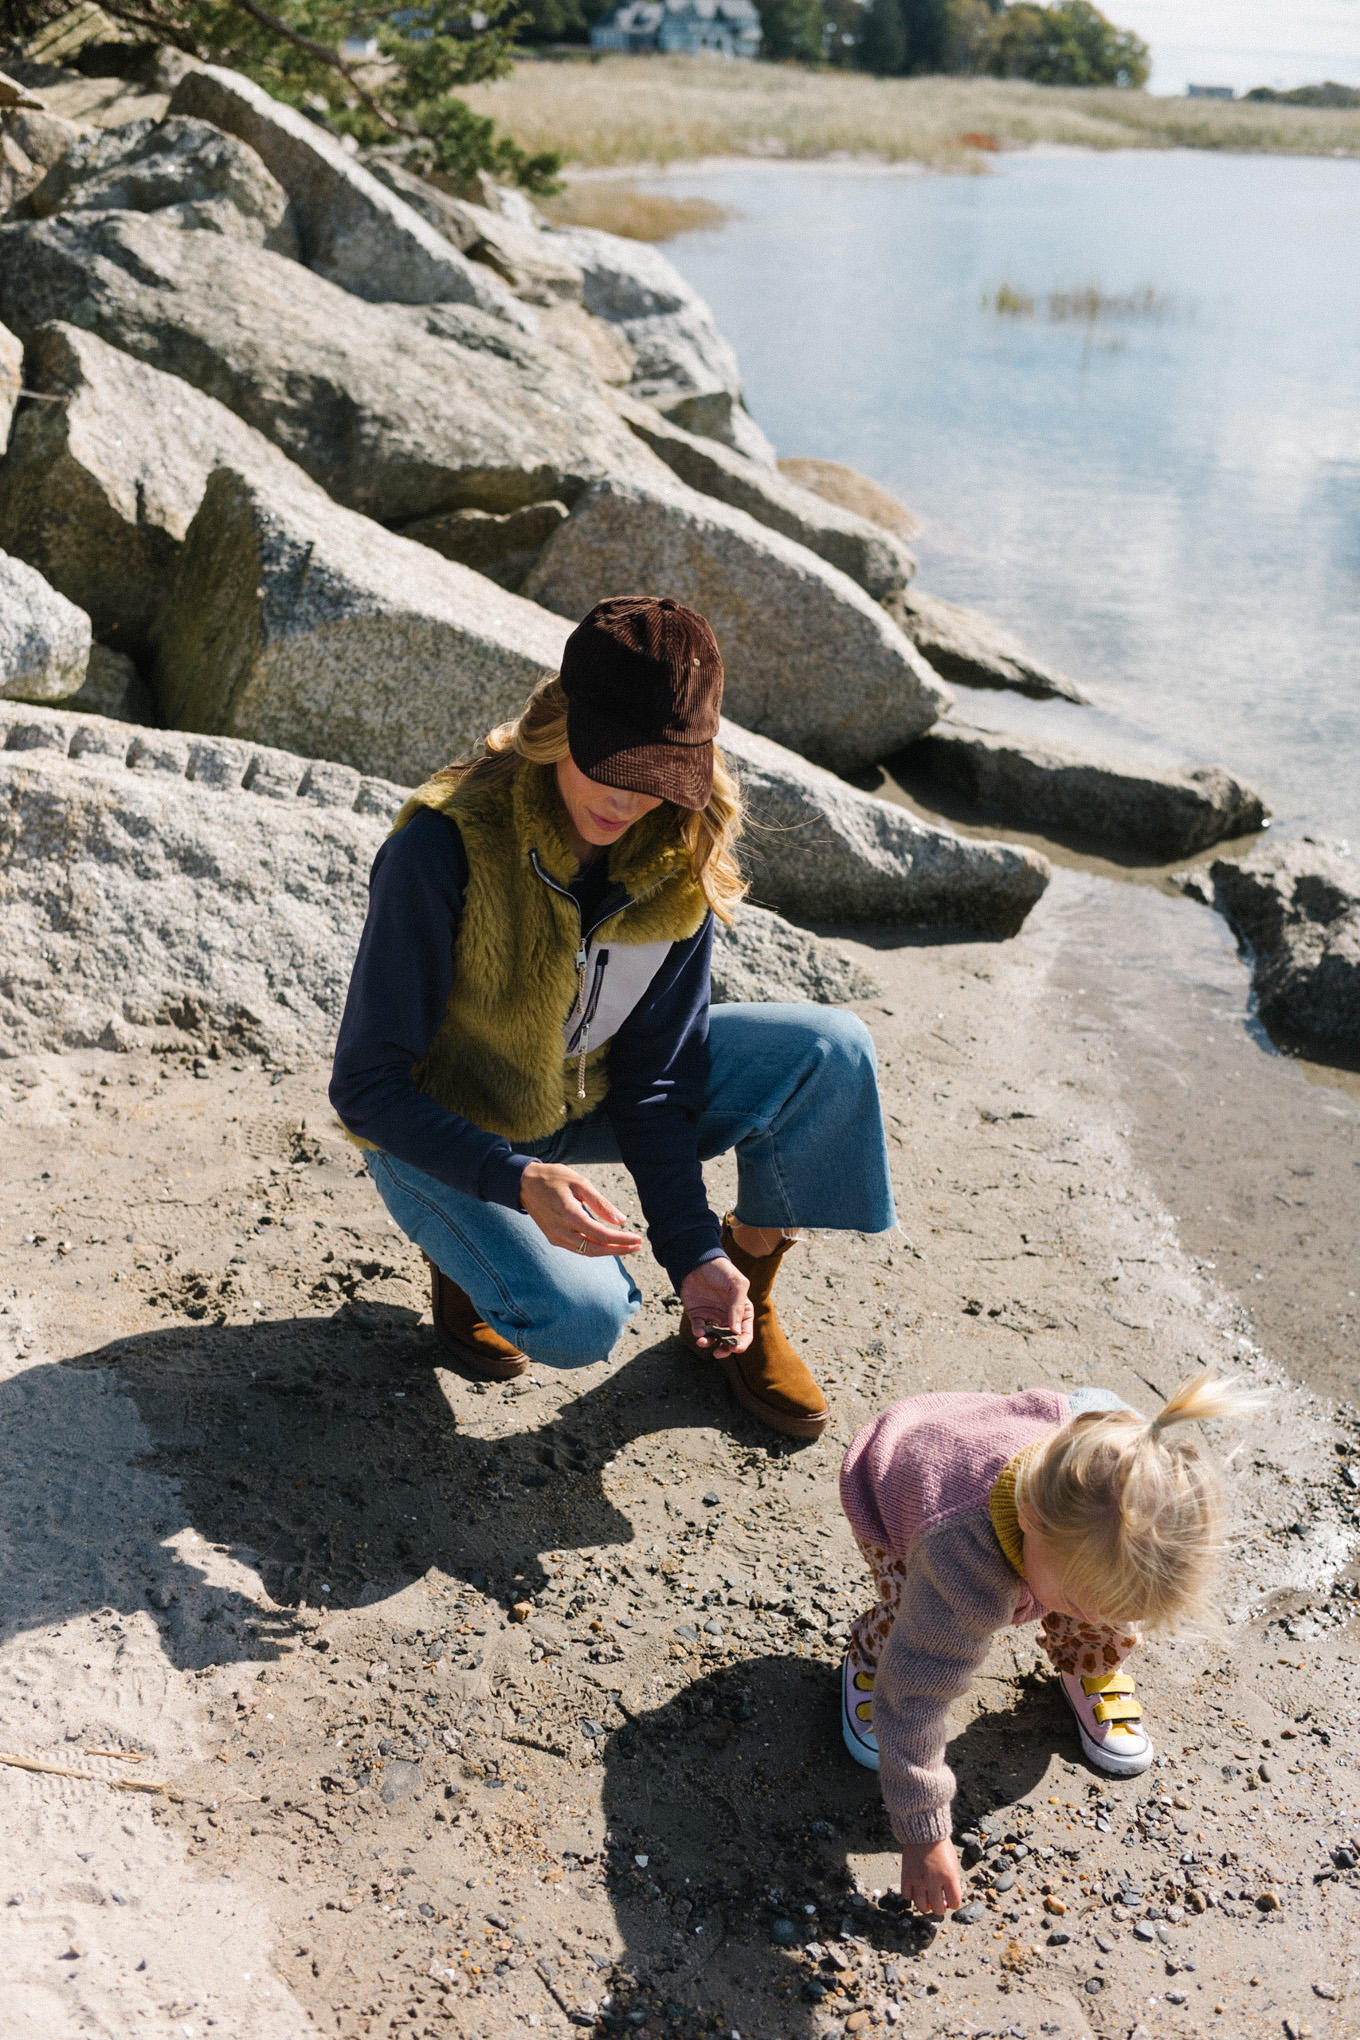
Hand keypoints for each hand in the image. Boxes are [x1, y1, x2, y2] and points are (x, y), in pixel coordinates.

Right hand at [519, 1162, 643, 1257]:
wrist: (523, 1183)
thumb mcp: (580, 1183)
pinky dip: (594, 1248)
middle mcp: (561, 1230)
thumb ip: (601, 1203)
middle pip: (595, 1249)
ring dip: (607, 1251)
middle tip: (637, 1246)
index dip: (622, 1240)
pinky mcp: (553, 1237)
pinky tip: (607, 1243)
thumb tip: (622, 1220)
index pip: (601, 1235)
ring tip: (626, 1246)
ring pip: (586, 1251)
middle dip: (618, 1250)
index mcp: (569, 1215)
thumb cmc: (554, 1178)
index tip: (638, 1240)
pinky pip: (577, 1248)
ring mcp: (555, 1237)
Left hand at [679, 1256, 752, 1354]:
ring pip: (713, 1337)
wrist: (698, 1261)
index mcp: (742, 1310)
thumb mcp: (737, 1284)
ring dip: (709, 1343)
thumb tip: (736, 1331)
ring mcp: (713, 1316)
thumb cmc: (722, 1270)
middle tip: (719, 1353)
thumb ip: (738, 1307)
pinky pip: (699, 1329)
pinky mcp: (697, 1315)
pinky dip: (699, 1333)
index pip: (745, 1332)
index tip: (735, 1347)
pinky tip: (699, 1331)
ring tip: (703, 1342)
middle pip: (729, 1340)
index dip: (742, 1343)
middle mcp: (728, 1316)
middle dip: (725, 1349)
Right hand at [900, 1838, 962, 1916]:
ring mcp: (918, 1879)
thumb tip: (949, 1899)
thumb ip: (953, 1881)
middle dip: (940, 1908)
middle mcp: (933, 1880)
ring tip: (927, 1899)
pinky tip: (915, 1890)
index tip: (951, 1899)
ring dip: (926, 1906)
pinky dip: (911, 1896)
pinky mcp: (906, 1876)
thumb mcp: (953, 1862)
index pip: (954, 1903)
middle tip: (939, 1901)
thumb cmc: (941, 1846)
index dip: (953, 1903)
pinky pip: (907, 1896)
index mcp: (949, 1876)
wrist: (923, 1830)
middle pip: (937, 1909)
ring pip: (921, 1907)